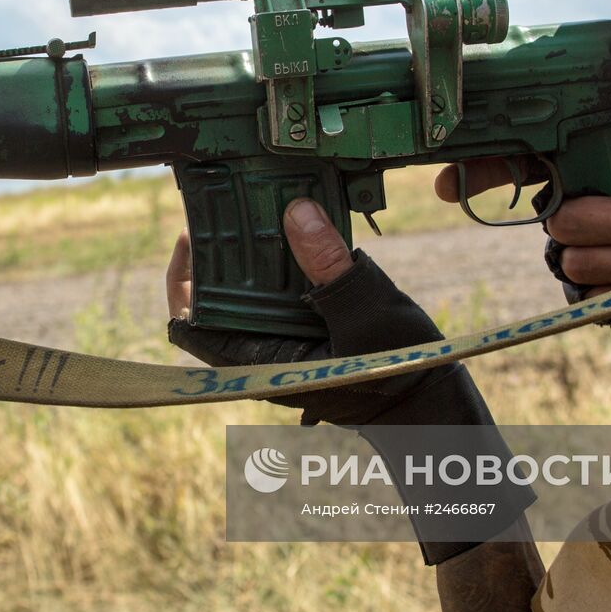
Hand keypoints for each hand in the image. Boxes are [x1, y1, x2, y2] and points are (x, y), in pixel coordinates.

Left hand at [167, 197, 455, 425]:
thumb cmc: (397, 373)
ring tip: (249, 208)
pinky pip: (276, 295)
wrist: (429, 403)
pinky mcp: (304, 332)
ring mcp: (282, 343)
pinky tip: (290, 230)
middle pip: (213, 303)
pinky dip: (277, 263)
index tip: (191, 238)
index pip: (190, 328)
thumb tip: (296, 213)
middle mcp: (262, 354)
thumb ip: (330, 265)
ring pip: (244, 296)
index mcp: (260, 361)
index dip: (182, 283)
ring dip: (245, 257)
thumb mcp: (366, 311)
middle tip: (221, 208)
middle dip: (212, 257)